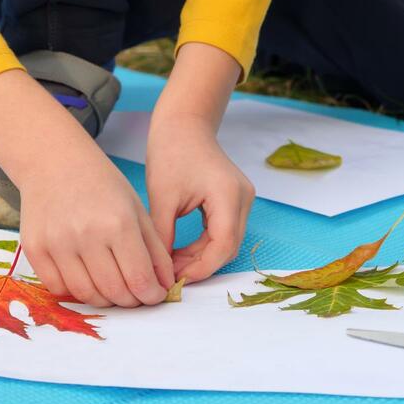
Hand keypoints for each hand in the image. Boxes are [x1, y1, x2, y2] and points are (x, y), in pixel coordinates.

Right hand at [0, 69, 173, 307]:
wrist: (54, 162)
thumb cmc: (102, 185)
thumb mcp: (137, 211)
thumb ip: (155, 251)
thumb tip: (164, 287)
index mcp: (118, 223)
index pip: (139, 279)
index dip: (151, 295)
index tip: (155, 294)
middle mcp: (86, 235)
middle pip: (114, 292)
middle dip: (131, 300)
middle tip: (136, 294)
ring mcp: (57, 244)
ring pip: (86, 294)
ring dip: (105, 300)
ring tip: (114, 288)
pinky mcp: (34, 249)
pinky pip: (58, 288)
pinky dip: (76, 292)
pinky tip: (88, 279)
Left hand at [146, 116, 254, 281]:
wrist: (184, 125)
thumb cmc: (171, 152)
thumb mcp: (162, 197)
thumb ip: (163, 235)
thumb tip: (160, 270)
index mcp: (228, 195)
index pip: (223, 245)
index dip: (201, 268)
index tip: (176, 279)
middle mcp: (243, 198)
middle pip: (228, 247)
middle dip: (200, 265)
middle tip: (170, 275)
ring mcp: (243, 199)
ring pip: (227, 242)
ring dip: (202, 257)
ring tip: (173, 264)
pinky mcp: (236, 201)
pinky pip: (224, 232)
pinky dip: (204, 245)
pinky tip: (182, 251)